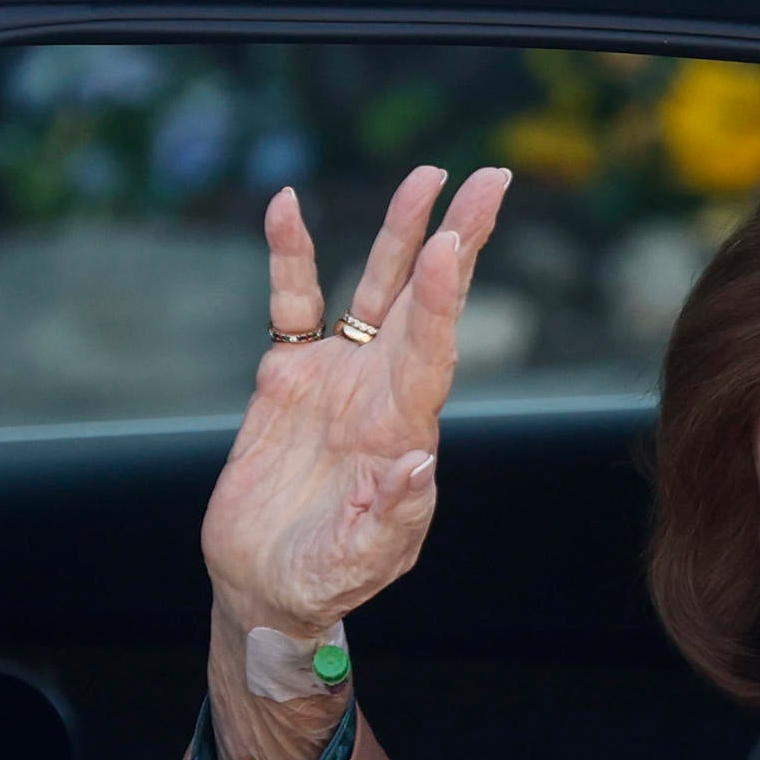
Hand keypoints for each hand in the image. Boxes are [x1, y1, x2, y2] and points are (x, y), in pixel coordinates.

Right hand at [203, 166, 510, 636]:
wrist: (270, 584)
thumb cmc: (325, 580)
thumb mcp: (361, 562)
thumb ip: (390, 520)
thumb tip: (418, 466)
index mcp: (406, 431)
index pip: (435, 351)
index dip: (445, 298)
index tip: (452, 244)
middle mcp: (383, 391)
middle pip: (426, 301)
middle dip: (456, 239)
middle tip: (489, 179)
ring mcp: (341, 377)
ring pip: (377, 289)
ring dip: (400, 232)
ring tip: (428, 175)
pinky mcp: (290, 375)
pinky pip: (294, 302)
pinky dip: (290, 255)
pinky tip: (286, 205)